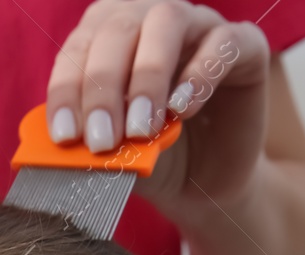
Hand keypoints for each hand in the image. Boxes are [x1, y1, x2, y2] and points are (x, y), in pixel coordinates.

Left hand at [44, 1, 271, 222]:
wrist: (203, 185)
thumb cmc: (150, 160)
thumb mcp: (114, 154)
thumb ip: (89, 142)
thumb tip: (59, 146)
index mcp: (106, 37)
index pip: (78, 48)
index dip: (67, 89)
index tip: (65, 136)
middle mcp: (150, 18)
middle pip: (119, 28)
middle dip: (104, 88)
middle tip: (101, 141)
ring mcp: (199, 25)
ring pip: (167, 20)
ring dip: (147, 76)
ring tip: (141, 129)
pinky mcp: (245, 45)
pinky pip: (224, 42)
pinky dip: (200, 73)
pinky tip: (182, 110)